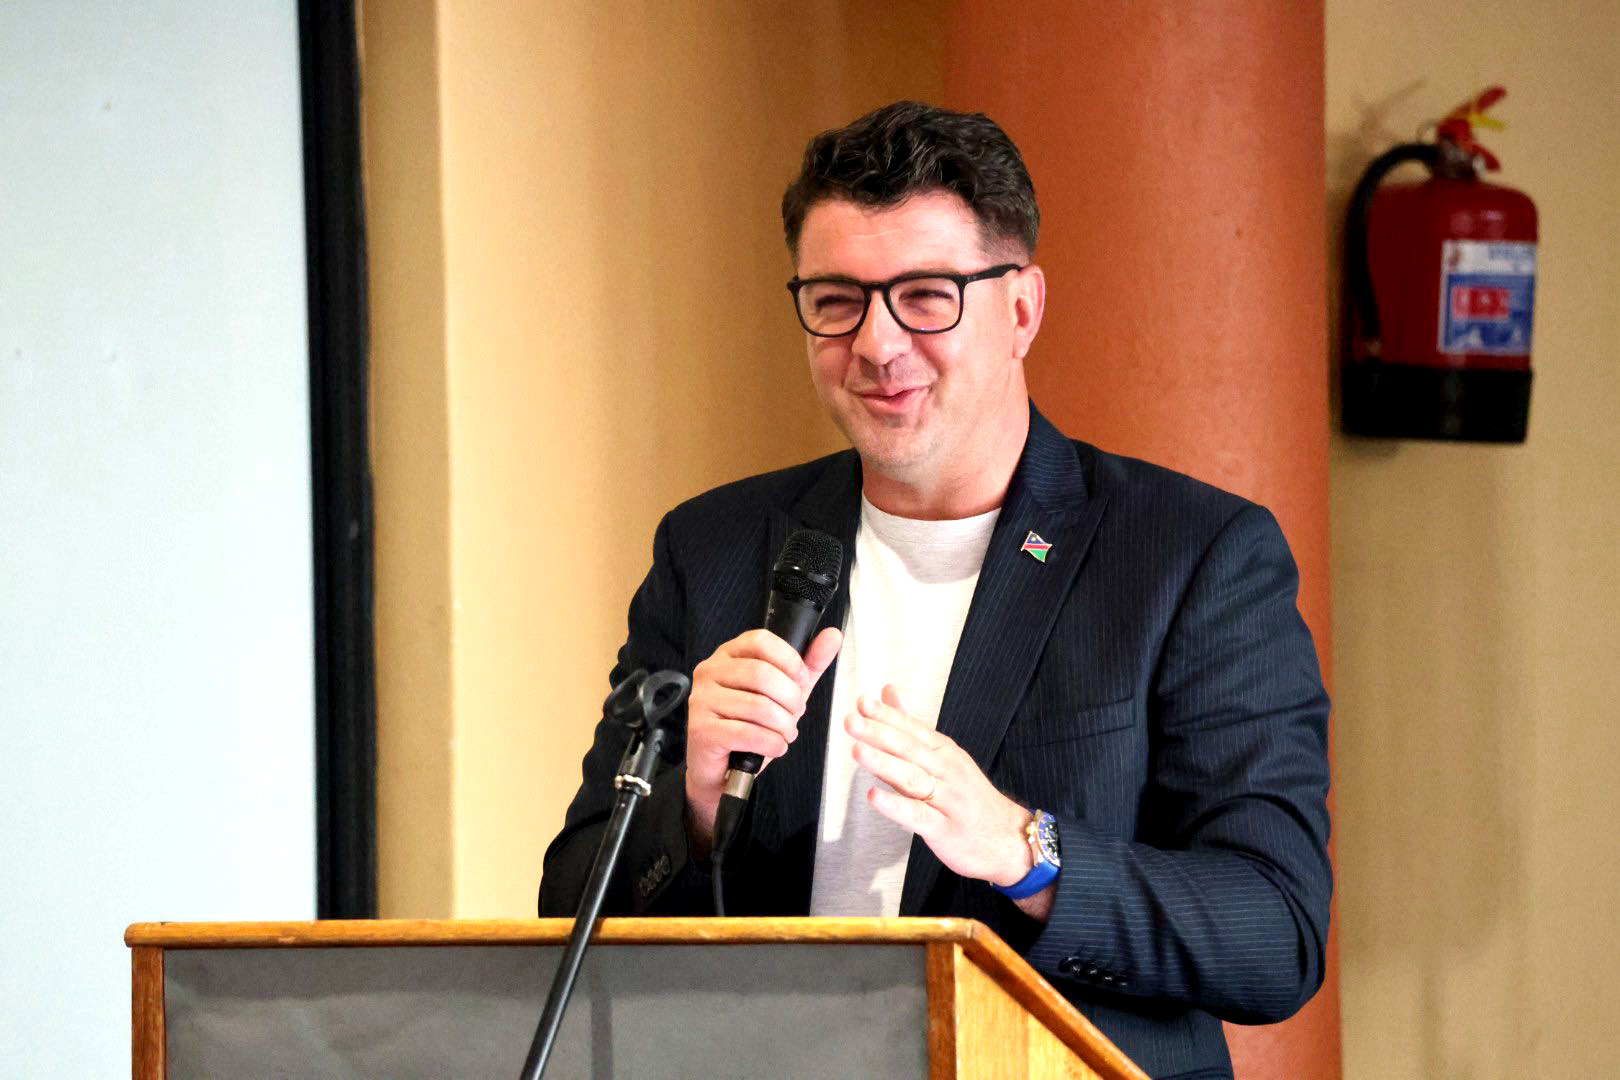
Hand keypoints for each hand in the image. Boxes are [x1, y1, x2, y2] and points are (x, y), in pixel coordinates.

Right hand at [684, 626, 841, 852]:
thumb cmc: (750, 725)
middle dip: (791, 698)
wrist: (721, 769)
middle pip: (761, 674)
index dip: (789, 660)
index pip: (761, 641)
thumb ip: (808, 664)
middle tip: (797, 714)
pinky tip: (775, 746)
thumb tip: (833, 636)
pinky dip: (772, 743)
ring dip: (784, 725)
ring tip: (787, 733)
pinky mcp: (701, 729)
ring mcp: (702, 700)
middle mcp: (709, 672)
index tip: (802, 680)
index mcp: (728, 654)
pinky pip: (747, 733)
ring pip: (757, 706)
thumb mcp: (783, 691)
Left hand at [847, 685, 1049, 915]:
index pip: (914, 729)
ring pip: (912, 779)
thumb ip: (913, 724)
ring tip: (857, 751)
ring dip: (884, 764)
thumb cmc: (969, 796)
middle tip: (851, 720)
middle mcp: (948, 772)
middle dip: (879, 734)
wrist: (1010, 839)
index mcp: (945, 752)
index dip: (888, 716)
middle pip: (910, 750)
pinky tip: (874, 797)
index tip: (862, 702)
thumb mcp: (945, 755)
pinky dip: (896, 806)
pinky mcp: (945, 830)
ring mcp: (948, 801)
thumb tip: (888, 691)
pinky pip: (919, 816)